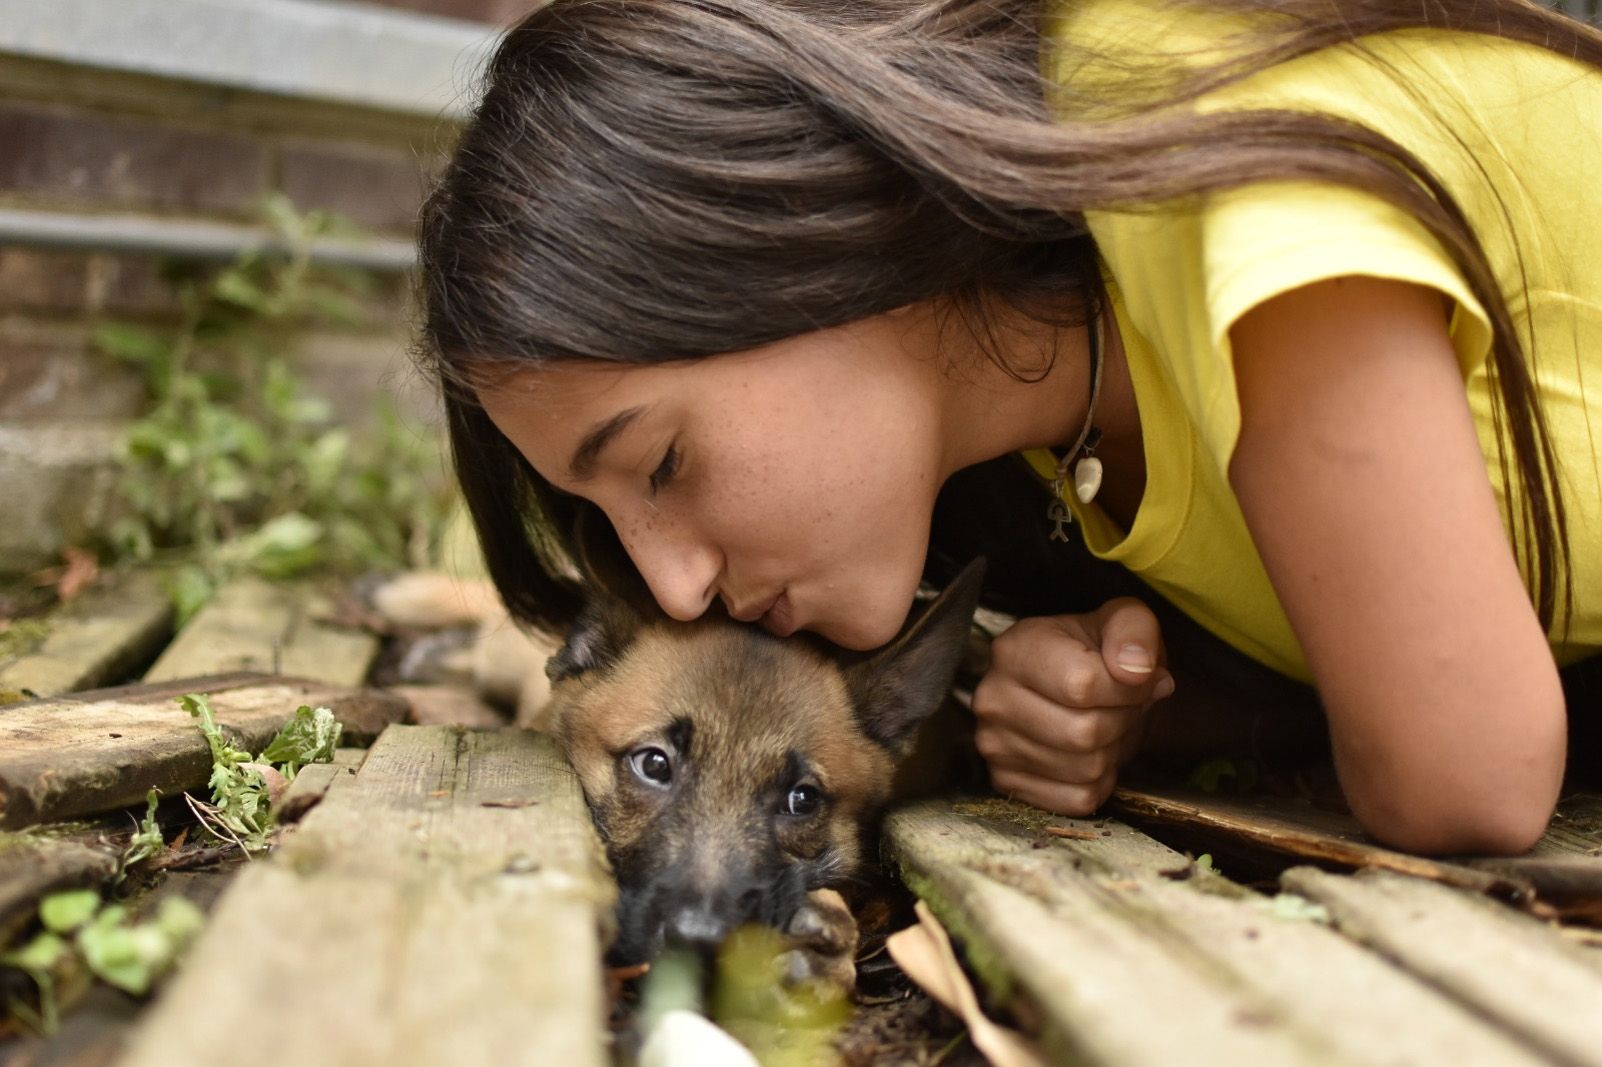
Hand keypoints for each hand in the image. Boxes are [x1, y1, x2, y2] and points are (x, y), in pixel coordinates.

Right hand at [971, 598, 1175, 814]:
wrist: (1076, 683)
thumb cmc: (1098, 651)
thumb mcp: (1124, 621)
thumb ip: (1134, 632)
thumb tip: (1136, 670)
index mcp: (1015, 649)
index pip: (1083, 684)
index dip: (1128, 688)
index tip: (1138, 679)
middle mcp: (993, 697)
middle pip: (1085, 732)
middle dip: (1122, 720)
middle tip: (1123, 705)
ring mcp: (994, 744)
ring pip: (1086, 769)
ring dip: (1112, 751)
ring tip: (1104, 723)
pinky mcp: (1006, 781)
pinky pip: (1078, 799)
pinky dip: (1099, 781)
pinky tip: (1089, 751)